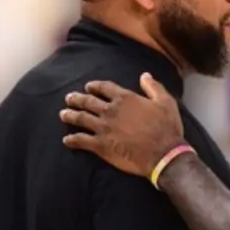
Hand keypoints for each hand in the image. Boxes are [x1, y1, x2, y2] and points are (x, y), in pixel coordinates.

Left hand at [60, 74, 184, 177]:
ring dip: (70, 115)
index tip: (88, 87)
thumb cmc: (167, 128)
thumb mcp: (166, 102)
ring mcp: (103, 128)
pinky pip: (81, 140)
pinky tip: (66, 140)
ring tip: (63, 114)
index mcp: (125, 98)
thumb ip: (153, 87)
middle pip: (88, 101)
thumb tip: (145, 75)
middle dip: (77, 99)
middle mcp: (111, 110)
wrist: (163, 154)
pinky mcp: (100, 145)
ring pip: (80, 118)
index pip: (104, 88)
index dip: (94, 86)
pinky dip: (72, 140)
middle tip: (69, 98)